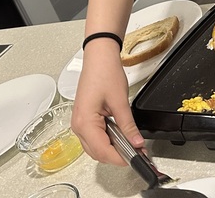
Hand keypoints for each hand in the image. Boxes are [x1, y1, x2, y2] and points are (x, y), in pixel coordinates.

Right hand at [71, 39, 142, 164]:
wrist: (99, 56)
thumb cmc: (104, 72)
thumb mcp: (120, 101)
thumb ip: (128, 126)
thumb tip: (136, 142)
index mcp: (84, 122)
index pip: (102, 151)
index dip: (120, 158)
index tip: (136, 158)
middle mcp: (78, 125)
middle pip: (97, 153)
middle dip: (117, 155)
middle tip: (137, 151)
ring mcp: (79, 122)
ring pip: (95, 147)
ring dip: (112, 148)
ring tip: (131, 143)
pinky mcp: (84, 118)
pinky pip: (95, 137)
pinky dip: (107, 140)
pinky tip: (120, 135)